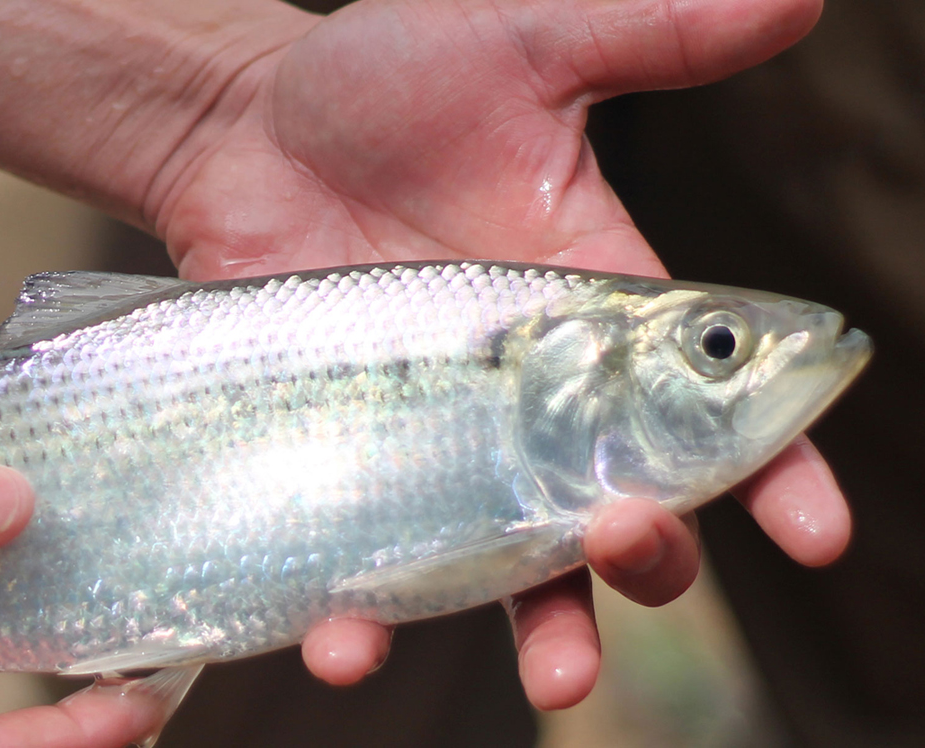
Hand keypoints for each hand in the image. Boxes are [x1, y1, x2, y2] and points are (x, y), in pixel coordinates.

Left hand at [144, 0, 845, 707]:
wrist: (236, 132)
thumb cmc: (378, 86)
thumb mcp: (517, 47)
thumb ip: (647, 35)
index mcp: (597, 318)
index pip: (708, 411)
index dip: (775, 474)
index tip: (813, 528)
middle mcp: (528, 405)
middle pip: (626, 515)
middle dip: (653, 555)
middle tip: (634, 545)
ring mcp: (432, 449)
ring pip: (511, 575)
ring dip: (544, 634)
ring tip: (552, 679)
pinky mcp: (337, 471)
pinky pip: (361, 569)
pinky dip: (359, 623)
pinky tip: (342, 642)